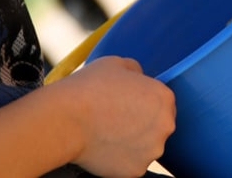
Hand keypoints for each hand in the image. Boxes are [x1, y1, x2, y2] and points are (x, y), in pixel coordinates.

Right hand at [59, 56, 175, 176]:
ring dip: (133, 142)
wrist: (66, 119)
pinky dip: (120, 158)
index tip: (128, 104)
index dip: (145, 102)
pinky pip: (131, 163)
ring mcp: (152, 150)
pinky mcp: (135, 171)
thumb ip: (137, 72)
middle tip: (117, 119)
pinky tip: (104, 146)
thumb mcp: (118, 64)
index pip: (163, 102)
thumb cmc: (90, 88)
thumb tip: (138, 78)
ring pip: (146, 146)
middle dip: (142, 123)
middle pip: (158, 126)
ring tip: (108, 132)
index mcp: (164, 98)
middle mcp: (165, 126)